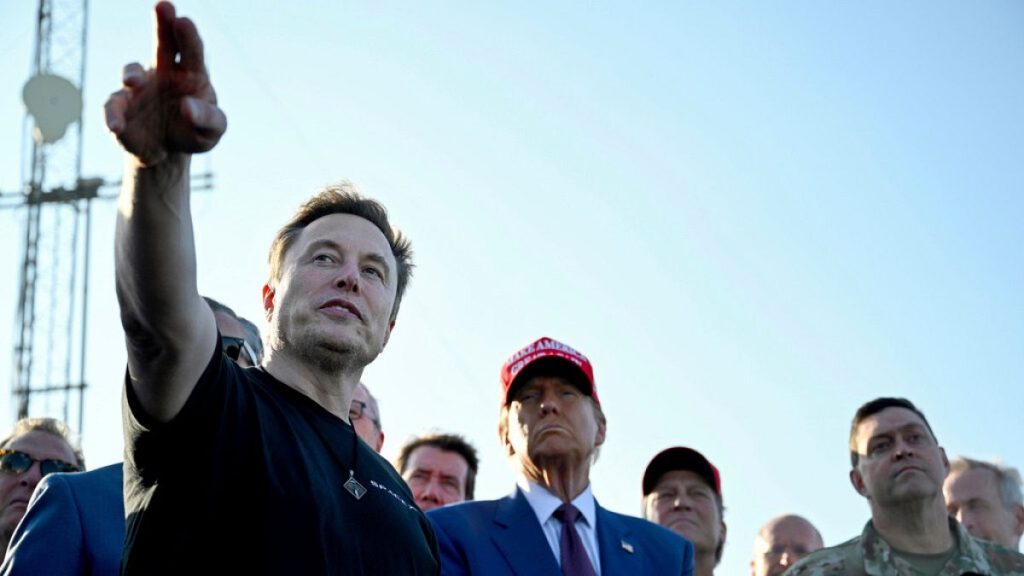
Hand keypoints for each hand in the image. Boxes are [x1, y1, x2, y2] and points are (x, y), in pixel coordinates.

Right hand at [104, 1, 226, 166]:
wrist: (167, 153)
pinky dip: (112, 115)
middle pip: (163, 43)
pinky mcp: (121, 106)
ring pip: (133, 72)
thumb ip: (207, 118)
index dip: (188, 35)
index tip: (184, 21)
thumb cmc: (194, 133)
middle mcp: (164, 73)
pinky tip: (116, 127)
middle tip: (163, 6)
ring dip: (132, 74)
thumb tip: (186, 106)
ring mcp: (140, 87)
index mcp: (191, 74)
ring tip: (132, 81)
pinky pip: (113, 106)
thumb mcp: (211, 131)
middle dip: (163, 24)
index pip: (192, 51)